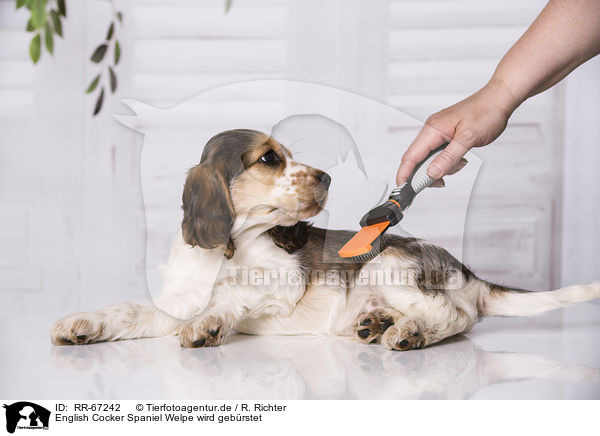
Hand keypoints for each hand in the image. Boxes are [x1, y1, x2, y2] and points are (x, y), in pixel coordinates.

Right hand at [396, 79, 517, 185]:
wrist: (499, 99)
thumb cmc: (486, 112)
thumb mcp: (468, 139)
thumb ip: (448, 158)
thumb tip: (431, 173)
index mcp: (433, 129)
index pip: (411, 156)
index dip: (404, 174)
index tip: (402, 189)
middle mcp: (432, 130)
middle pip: (417, 159)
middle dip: (425, 174)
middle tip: (440, 183)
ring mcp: (438, 132)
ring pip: (429, 158)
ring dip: (441, 167)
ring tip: (459, 163)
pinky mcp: (445, 135)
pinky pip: (438, 153)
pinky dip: (447, 161)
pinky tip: (460, 159)